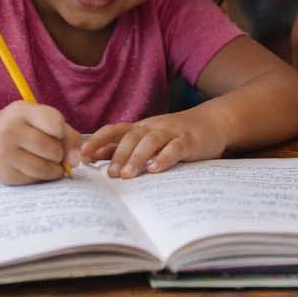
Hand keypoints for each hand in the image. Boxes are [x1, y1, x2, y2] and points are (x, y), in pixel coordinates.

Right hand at [0, 101, 80, 184]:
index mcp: (21, 112)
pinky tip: (34, 167)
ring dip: (54, 168)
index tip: (58, 134)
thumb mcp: (39, 119)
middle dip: (59, 153)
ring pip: (46, 168)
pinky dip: (42, 176)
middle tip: (52, 150)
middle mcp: (10, 131)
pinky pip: (36, 179)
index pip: (56, 124)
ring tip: (48, 160)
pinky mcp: (6, 175)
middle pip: (53, 149)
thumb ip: (66, 133)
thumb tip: (76, 161)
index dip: (63, 133)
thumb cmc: (21, 127)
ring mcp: (5, 155)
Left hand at [82, 110, 227, 177]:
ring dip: (137, 158)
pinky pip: (175, 148)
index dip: (98, 140)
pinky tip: (156, 169)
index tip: (83, 154)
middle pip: (131, 137)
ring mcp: (172, 132)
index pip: (114, 130)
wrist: (214, 121)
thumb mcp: (149, 137)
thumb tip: (95, 156)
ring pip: (150, 142)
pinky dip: (164, 158)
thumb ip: (124, 146)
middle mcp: (153, 127)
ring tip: (128, 175)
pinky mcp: (189, 140)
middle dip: (118, 155)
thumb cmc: (177, 133)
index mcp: (141, 127)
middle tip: (110, 175)